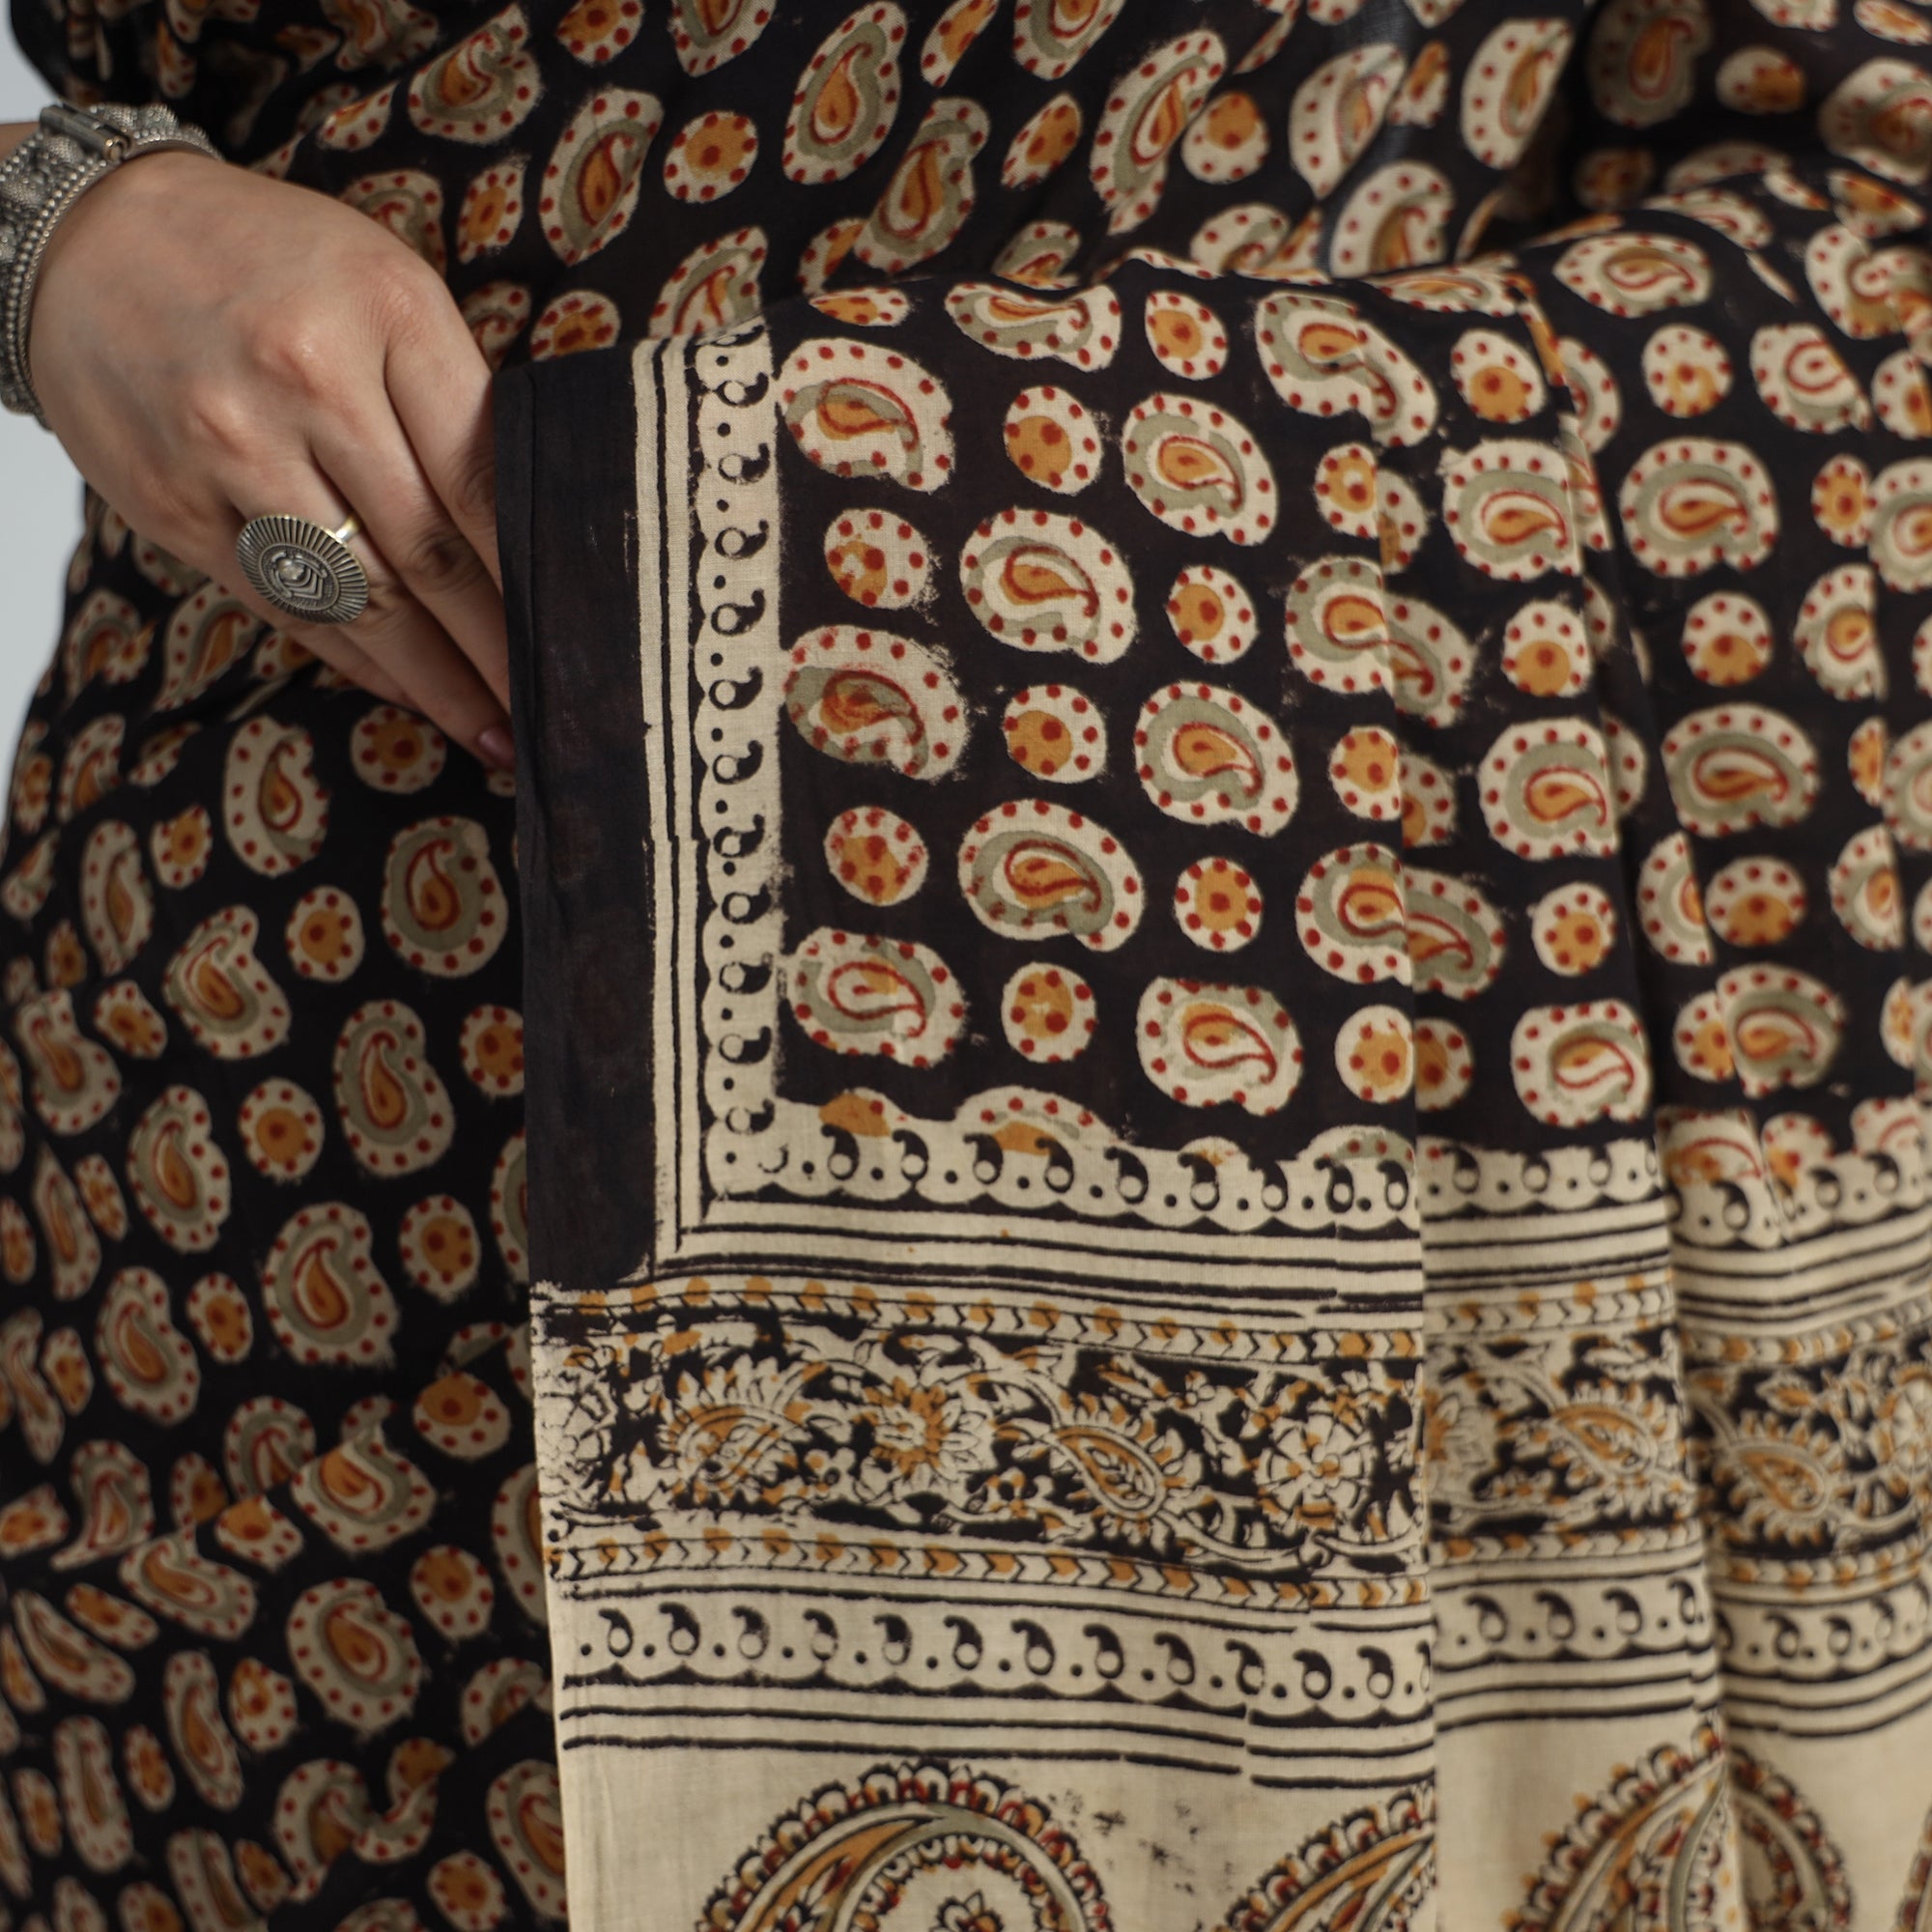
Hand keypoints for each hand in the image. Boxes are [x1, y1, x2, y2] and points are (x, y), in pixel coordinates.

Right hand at [30, 149, 511, 768]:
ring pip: (360, 599)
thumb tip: (529, 521)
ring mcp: (232, 449)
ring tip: (496, 734)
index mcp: (387, 317)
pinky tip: (411, 693)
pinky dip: (359, 660)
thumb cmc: (271, 264)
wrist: (87, 239)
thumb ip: (450, 391)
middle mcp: (308, 383)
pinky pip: (286, 607)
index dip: (537, 575)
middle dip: (500, 648)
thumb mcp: (383, 285)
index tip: (584, 635)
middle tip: (556, 710)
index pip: (482, 479)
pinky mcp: (174, 505)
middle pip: (430, 554)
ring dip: (437, 680)